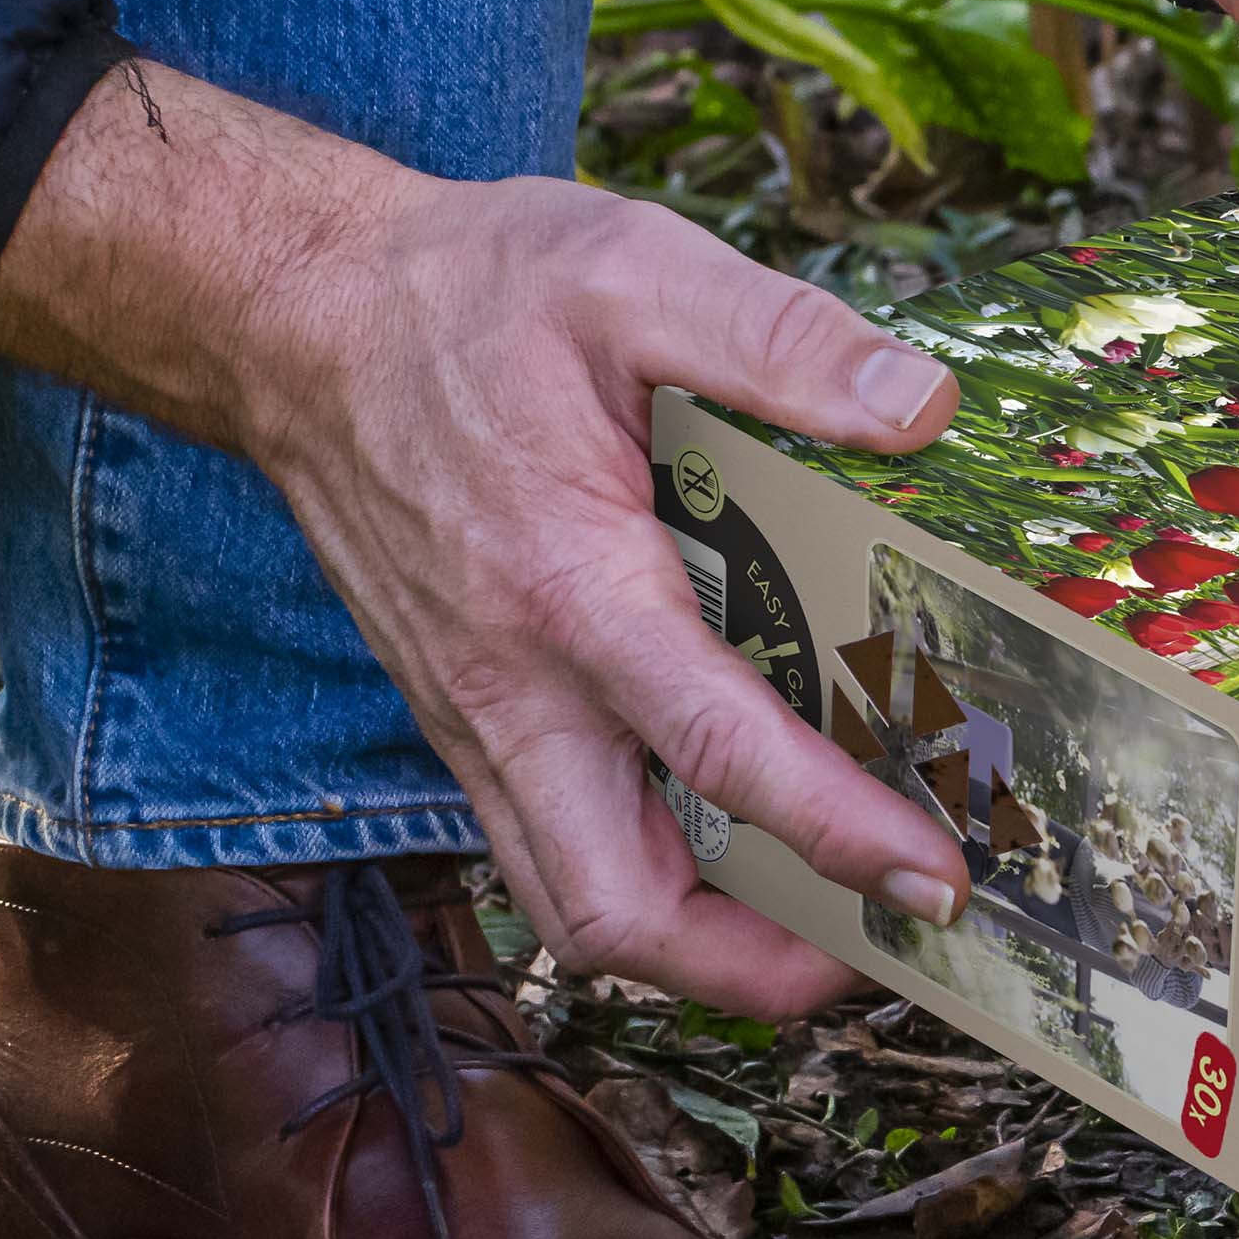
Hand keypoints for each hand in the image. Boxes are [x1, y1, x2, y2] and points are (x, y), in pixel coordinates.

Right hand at [0, 65, 969, 1007]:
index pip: (716, 752)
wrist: (300, 316)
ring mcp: (480, 718)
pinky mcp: (469, 720)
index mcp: (569, 590)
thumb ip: (781, 340)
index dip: (837, 834)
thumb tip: (921, 405)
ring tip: (832, 931)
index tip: (937, 883)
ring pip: (577, 903)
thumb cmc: (469, 299)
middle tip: (883, 944)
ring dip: (704, 949)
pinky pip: (554, 849)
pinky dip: (654, 883)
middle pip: (618, 906)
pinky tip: (745, 855)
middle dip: (755, 966)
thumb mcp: (633, 271)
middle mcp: (511, 687)